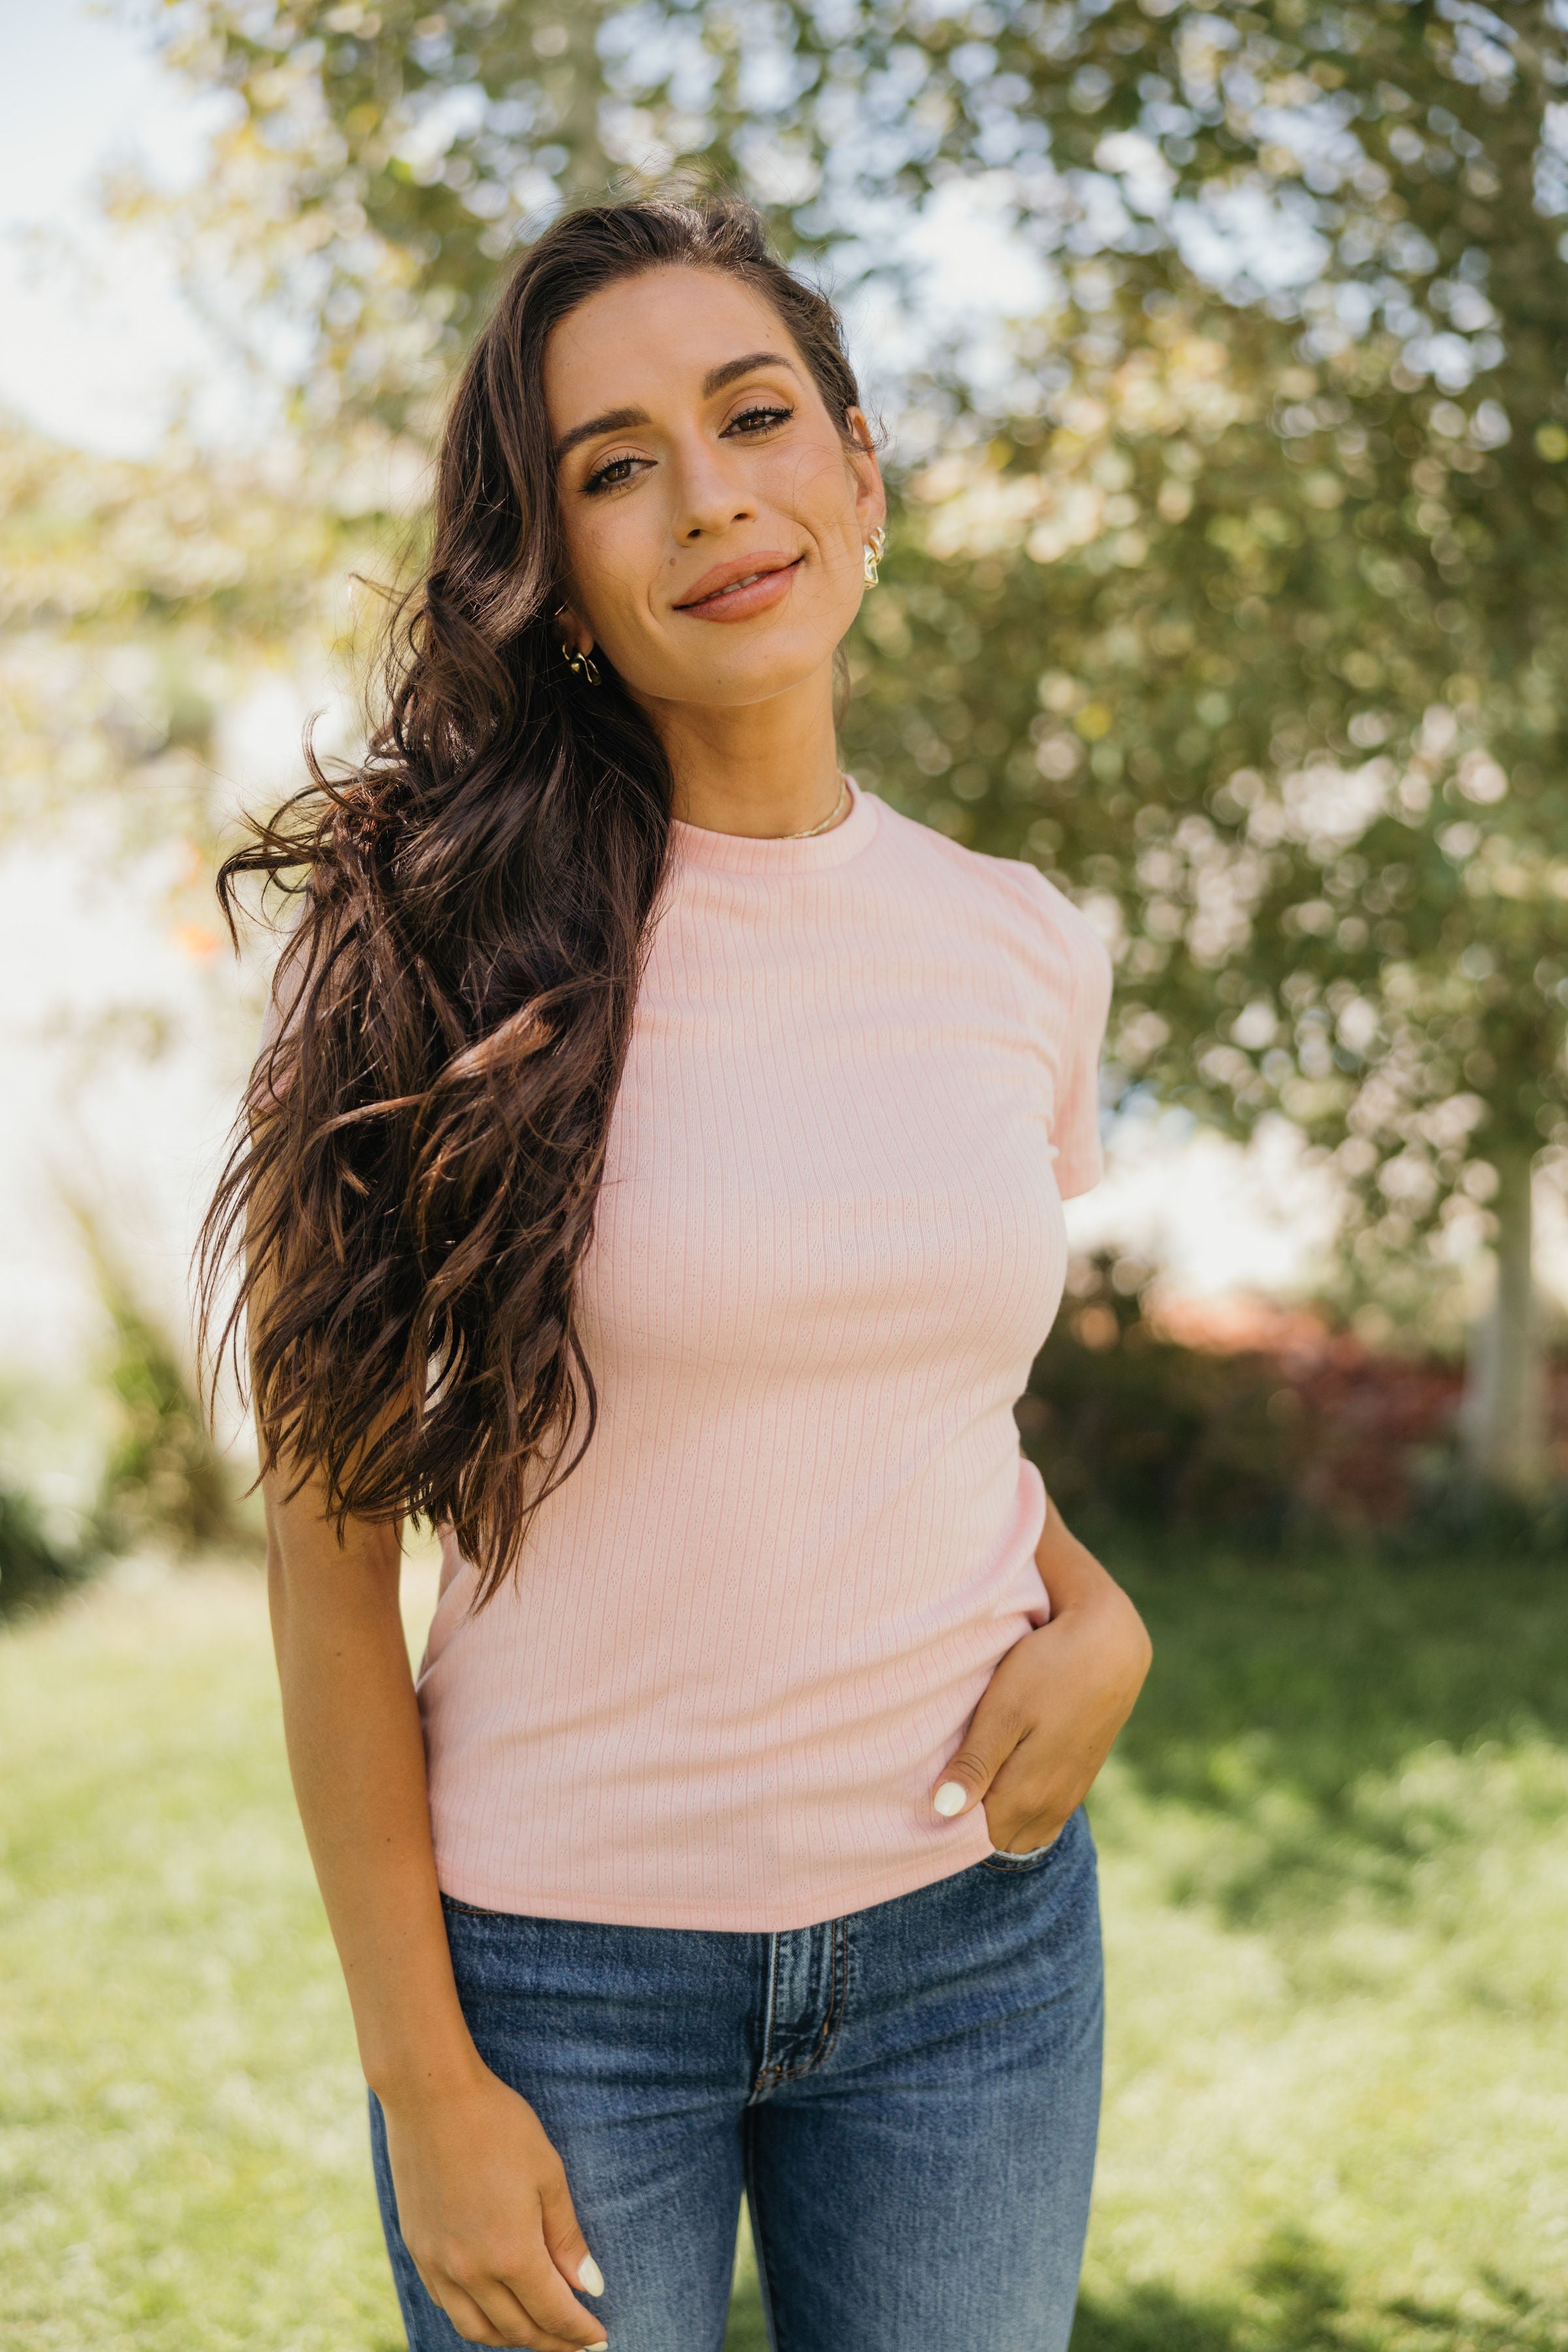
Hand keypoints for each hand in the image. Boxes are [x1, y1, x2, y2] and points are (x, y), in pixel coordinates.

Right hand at [380, 2061, 609, 2348]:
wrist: (431, 2096)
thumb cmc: (498, 2126)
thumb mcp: (547, 2175)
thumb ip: (567, 2238)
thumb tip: (590, 2287)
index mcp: (510, 2253)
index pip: (552, 2313)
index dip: (579, 2331)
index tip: (600, 2339)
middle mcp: (470, 2271)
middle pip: (517, 2330)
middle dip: (551, 2342)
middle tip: (576, 2342)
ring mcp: (438, 2265)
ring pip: (477, 2329)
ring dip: (512, 2338)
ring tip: (538, 2332)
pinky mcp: (418, 2250)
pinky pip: (448, 2306)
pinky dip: (475, 2318)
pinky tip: (492, 2308)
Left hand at [932, 1516, 1150, 1853]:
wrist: (1112, 1645)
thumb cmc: (1050, 1669)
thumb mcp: (1005, 1709)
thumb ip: (976, 1763)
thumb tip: (944, 1810)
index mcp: (1025, 1795)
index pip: (975, 1841)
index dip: (946, 1829)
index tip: (922, 1805)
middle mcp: (1049, 1806)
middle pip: (998, 1842)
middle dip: (968, 1829)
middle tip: (936, 1794)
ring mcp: (1067, 1796)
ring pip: (1021, 1832)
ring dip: (994, 1819)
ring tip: (966, 1786)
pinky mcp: (1078, 1780)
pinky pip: (1041, 1816)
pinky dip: (1018, 1809)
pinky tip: (1001, 1780)